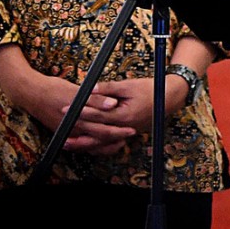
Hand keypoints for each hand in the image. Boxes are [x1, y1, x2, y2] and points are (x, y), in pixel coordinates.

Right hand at [10, 72, 136, 155]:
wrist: (32, 95)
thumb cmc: (54, 90)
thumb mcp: (77, 91)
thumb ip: (96, 99)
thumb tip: (113, 104)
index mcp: (79, 119)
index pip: (104, 130)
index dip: (119, 131)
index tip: (131, 129)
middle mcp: (74, 130)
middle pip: (99, 139)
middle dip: (116, 138)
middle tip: (130, 135)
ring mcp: (68, 133)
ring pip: (91, 144)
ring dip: (106, 144)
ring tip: (120, 142)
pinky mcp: (65, 132)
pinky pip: (82, 143)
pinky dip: (93, 144)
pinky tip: (102, 142)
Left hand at [59, 75, 181, 154]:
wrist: (169, 98)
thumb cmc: (150, 89)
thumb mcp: (129, 85)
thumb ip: (109, 88)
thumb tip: (91, 88)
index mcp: (124, 115)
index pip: (97, 115)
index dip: (80, 112)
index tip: (66, 109)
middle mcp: (124, 127)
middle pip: (96, 132)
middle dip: (77, 129)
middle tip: (60, 126)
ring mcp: (126, 132)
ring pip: (101, 141)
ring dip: (84, 142)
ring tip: (68, 142)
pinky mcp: (127, 132)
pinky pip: (109, 141)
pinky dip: (96, 143)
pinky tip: (86, 143)